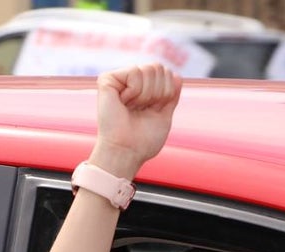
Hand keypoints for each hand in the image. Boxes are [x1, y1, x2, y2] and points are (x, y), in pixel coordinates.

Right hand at [88, 63, 181, 180]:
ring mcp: (118, 79)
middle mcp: (129, 82)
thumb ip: (171, 94)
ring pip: (149, 69)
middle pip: (158, 67)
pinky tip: (124, 103)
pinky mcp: (107, 80)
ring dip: (146, 95)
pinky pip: (134, 72)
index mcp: (143, 90)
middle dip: (158, 92)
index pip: (167, 74)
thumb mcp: (164, 115)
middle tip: (142, 110)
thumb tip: (177, 75)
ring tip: (132, 108)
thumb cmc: (143, 140)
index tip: (153, 110)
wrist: (127, 151)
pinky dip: (135, 91)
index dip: (167, 93)